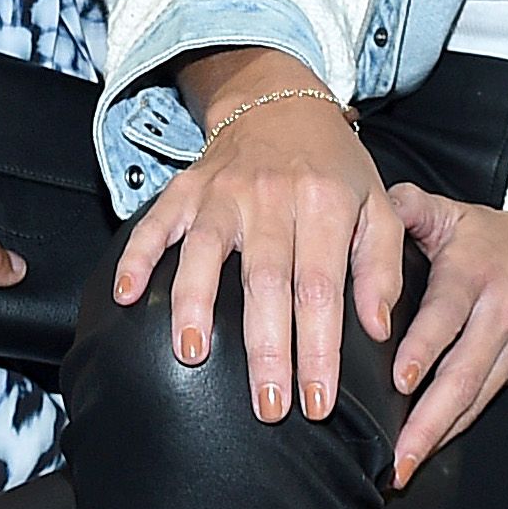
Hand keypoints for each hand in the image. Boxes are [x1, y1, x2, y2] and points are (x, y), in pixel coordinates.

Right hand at [114, 46, 396, 426]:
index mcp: (324, 204)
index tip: (317, 403)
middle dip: (266, 349)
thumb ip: (381, 267)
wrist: (283, 101)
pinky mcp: (186, 188)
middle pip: (266, 281)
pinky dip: (137, 256)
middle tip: (266, 408)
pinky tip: (126, 296)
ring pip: (204, 251)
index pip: (321, 288)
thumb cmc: (334, 168)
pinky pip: (155, 222)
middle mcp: (271, 198)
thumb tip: (377, 327)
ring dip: (194, 304)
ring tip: (192, 355)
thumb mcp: (378, 206)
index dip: (319, 349)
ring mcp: (222, 192)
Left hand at [384, 187, 507, 483]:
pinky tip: (431, 449)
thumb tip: (372, 204)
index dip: (423, 349)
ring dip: (439, 435)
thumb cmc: (501, 239)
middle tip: (399, 451)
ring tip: (406, 465)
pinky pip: (484, 401)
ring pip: (475, 397)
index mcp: (473, 273)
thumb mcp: (454, 211)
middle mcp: (496, 313)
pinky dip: (456, 429)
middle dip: (429, 418)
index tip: (399, 380)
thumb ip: (408, 206)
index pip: (446, 314)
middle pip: (462, 373)